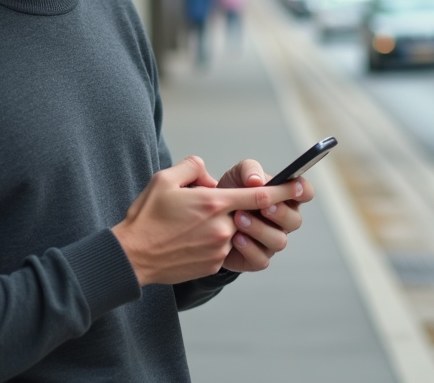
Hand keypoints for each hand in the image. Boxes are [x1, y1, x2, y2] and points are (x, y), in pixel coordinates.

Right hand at [112, 156, 298, 285]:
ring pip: (233, 231)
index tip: (300, 186)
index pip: (259, 196)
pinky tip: (187, 240)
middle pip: (245, 214)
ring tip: (192, 225)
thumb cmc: (146, 215)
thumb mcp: (165, 179)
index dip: (283, 191)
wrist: (132, 256)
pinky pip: (222, 248)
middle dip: (237, 209)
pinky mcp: (213, 265)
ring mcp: (219, 249)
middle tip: (209, 207)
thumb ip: (193, 167)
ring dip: (222, 225)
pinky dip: (211, 241)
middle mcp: (222, 227)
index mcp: (214, 203)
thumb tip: (210, 176)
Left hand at [216, 160, 314, 272]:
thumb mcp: (237, 175)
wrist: (209, 217)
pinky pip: (261, 259)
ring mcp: (271, 240)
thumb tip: (257, 180)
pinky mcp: (258, 258)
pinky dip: (248, 248)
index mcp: (284, 197)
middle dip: (280, 213)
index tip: (294, 188)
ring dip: (259, 229)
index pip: (304, 193)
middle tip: (263, 206)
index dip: (303, 191)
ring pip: (279, 241)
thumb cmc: (230, 193)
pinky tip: (236, 238)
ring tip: (239, 219)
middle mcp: (283, 220)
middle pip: (295, 221)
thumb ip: (249, 170)